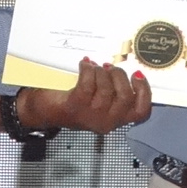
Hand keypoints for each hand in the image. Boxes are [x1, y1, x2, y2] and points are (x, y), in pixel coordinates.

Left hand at [21, 58, 152, 135]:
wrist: (43, 111)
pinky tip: (84, 65)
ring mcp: (91, 115)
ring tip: (94, 67)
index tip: (137, 75)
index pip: (140, 112)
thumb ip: (114, 92)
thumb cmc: (73, 102)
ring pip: (107, 88)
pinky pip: (88, 83)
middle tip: (108, 67)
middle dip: (119, 76)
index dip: (144, 92)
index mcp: (115, 120)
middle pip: (126, 97)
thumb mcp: (99, 101)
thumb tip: (125, 70)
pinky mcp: (76, 106)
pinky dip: (88, 70)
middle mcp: (106, 122)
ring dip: (101, 71)